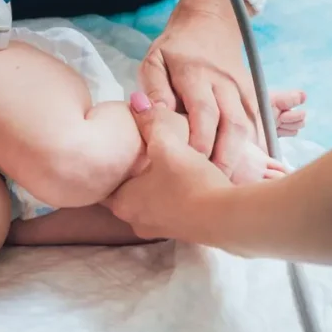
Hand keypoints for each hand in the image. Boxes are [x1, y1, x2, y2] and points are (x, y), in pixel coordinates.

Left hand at [105, 92, 232, 240]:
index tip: (112, 149)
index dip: (107, 163)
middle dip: (131, 172)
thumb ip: (151, 121)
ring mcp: (157, 229)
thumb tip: (136, 100)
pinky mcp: (180, 230)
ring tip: (159, 163)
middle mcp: (134, 220)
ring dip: (152, 184)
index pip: (103, 182)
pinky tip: (181, 180)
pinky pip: (167, 208)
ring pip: (147, 200)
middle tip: (136, 152)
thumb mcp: (168, 145)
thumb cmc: (190, 182)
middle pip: (124, 191)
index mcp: (122, 203)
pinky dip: (169, 194)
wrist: (228, 217)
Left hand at [138, 0, 261, 180]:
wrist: (210, 23)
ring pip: (249, 125)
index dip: (200, 140)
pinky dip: (255, 146)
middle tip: (216, 185)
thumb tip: (154, 112)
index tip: (192, 165)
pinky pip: (259, 122)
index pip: (203, 112)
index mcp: (196, 74)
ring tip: (231, 183)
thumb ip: (154, 87)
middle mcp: (224, 83)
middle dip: (227, 157)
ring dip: (243, 156)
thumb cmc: (174, 49)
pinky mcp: (253, 93)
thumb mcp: (154, 61)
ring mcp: (242, 88)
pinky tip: (250, 169)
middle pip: (233, 124)